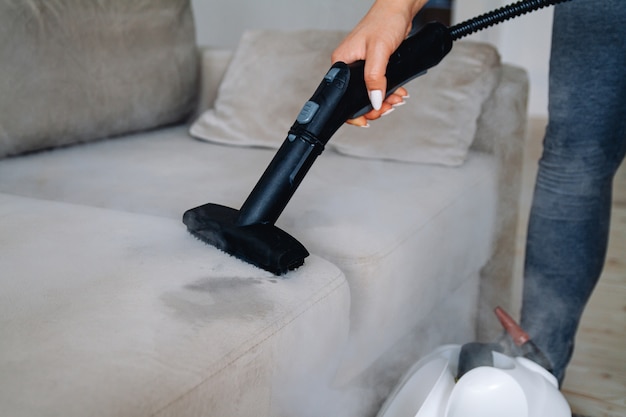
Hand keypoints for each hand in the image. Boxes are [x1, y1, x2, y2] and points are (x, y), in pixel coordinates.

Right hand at [331, 0, 426, 125]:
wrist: (399, 9)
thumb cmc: (385, 21)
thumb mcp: (379, 52)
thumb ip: (375, 77)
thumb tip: (373, 100)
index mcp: (342, 63)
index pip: (341, 97)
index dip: (354, 112)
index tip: (367, 120)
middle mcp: (349, 66)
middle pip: (356, 98)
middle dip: (374, 107)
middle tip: (388, 108)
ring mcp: (360, 67)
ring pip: (368, 94)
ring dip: (383, 100)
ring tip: (397, 99)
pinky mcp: (372, 66)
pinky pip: (377, 85)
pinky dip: (387, 92)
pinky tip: (398, 92)